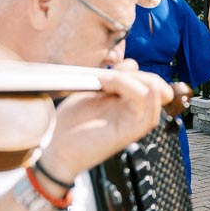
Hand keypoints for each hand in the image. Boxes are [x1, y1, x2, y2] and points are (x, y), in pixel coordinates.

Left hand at [39, 69, 171, 184]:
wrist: (56, 144)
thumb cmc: (71, 121)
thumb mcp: (94, 92)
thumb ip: (115, 79)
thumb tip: (131, 66)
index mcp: (127, 101)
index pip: (147, 79)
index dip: (132, 69)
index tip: (107, 71)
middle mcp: (134, 111)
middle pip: (153, 83)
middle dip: (132, 72)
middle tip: (105, 78)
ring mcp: (134, 122)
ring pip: (152, 93)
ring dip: (128, 81)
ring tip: (104, 84)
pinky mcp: (130, 134)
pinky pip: (150, 116)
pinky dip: (144, 99)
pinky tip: (123, 91)